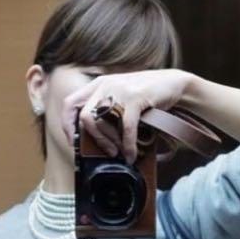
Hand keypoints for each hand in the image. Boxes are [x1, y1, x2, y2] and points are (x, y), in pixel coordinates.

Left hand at [61, 68, 193, 164]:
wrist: (173, 84)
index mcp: (97, 85)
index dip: (67, 126)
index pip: (70, 104)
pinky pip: (125, 127)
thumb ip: (106, 112)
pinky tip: (132, 154)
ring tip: (121, 152)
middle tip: (108, 152)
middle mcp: (105, 85)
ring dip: (111, 143)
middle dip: (94, 140)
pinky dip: (128, 145)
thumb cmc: (146, 97)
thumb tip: (94, 140)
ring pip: (102, 122)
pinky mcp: (135, 96)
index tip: (74, 144)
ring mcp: (119, 89)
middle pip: (84, 117)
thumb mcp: (120, 100)